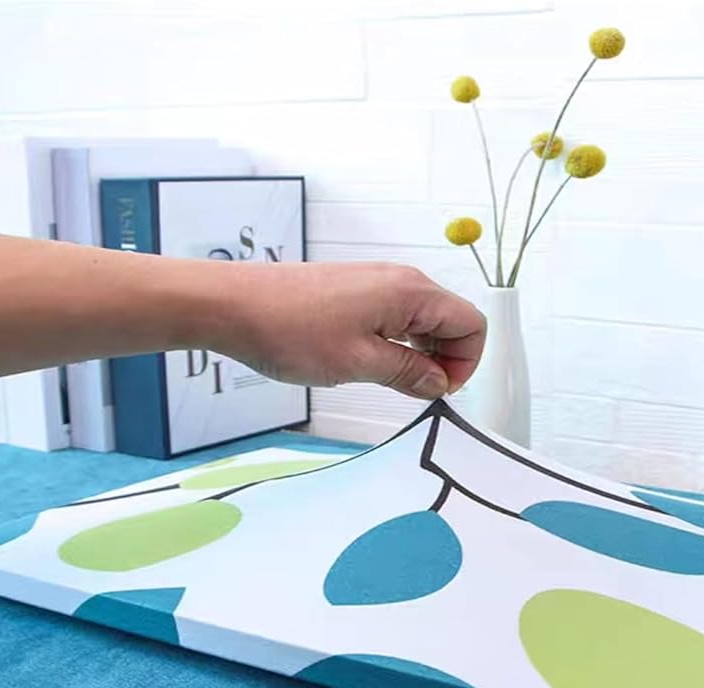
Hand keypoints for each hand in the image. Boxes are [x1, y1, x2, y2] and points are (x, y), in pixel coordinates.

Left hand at [214, 261, 486, 398]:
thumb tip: (438, 383)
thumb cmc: (288, 328)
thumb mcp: (358, 363)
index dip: (464, 364)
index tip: (438, 391)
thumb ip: (408, 373)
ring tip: (389, 379)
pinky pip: (396, 317)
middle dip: (444, 360)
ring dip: (419, 354)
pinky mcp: (356, 291)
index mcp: (410, 292)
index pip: (471, 324)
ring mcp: (377, 283)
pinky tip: (371, 362)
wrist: (232, 305)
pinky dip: (397, 343)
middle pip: (451, 321)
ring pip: (423, 321)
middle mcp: (400, 281)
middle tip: (414, 391)